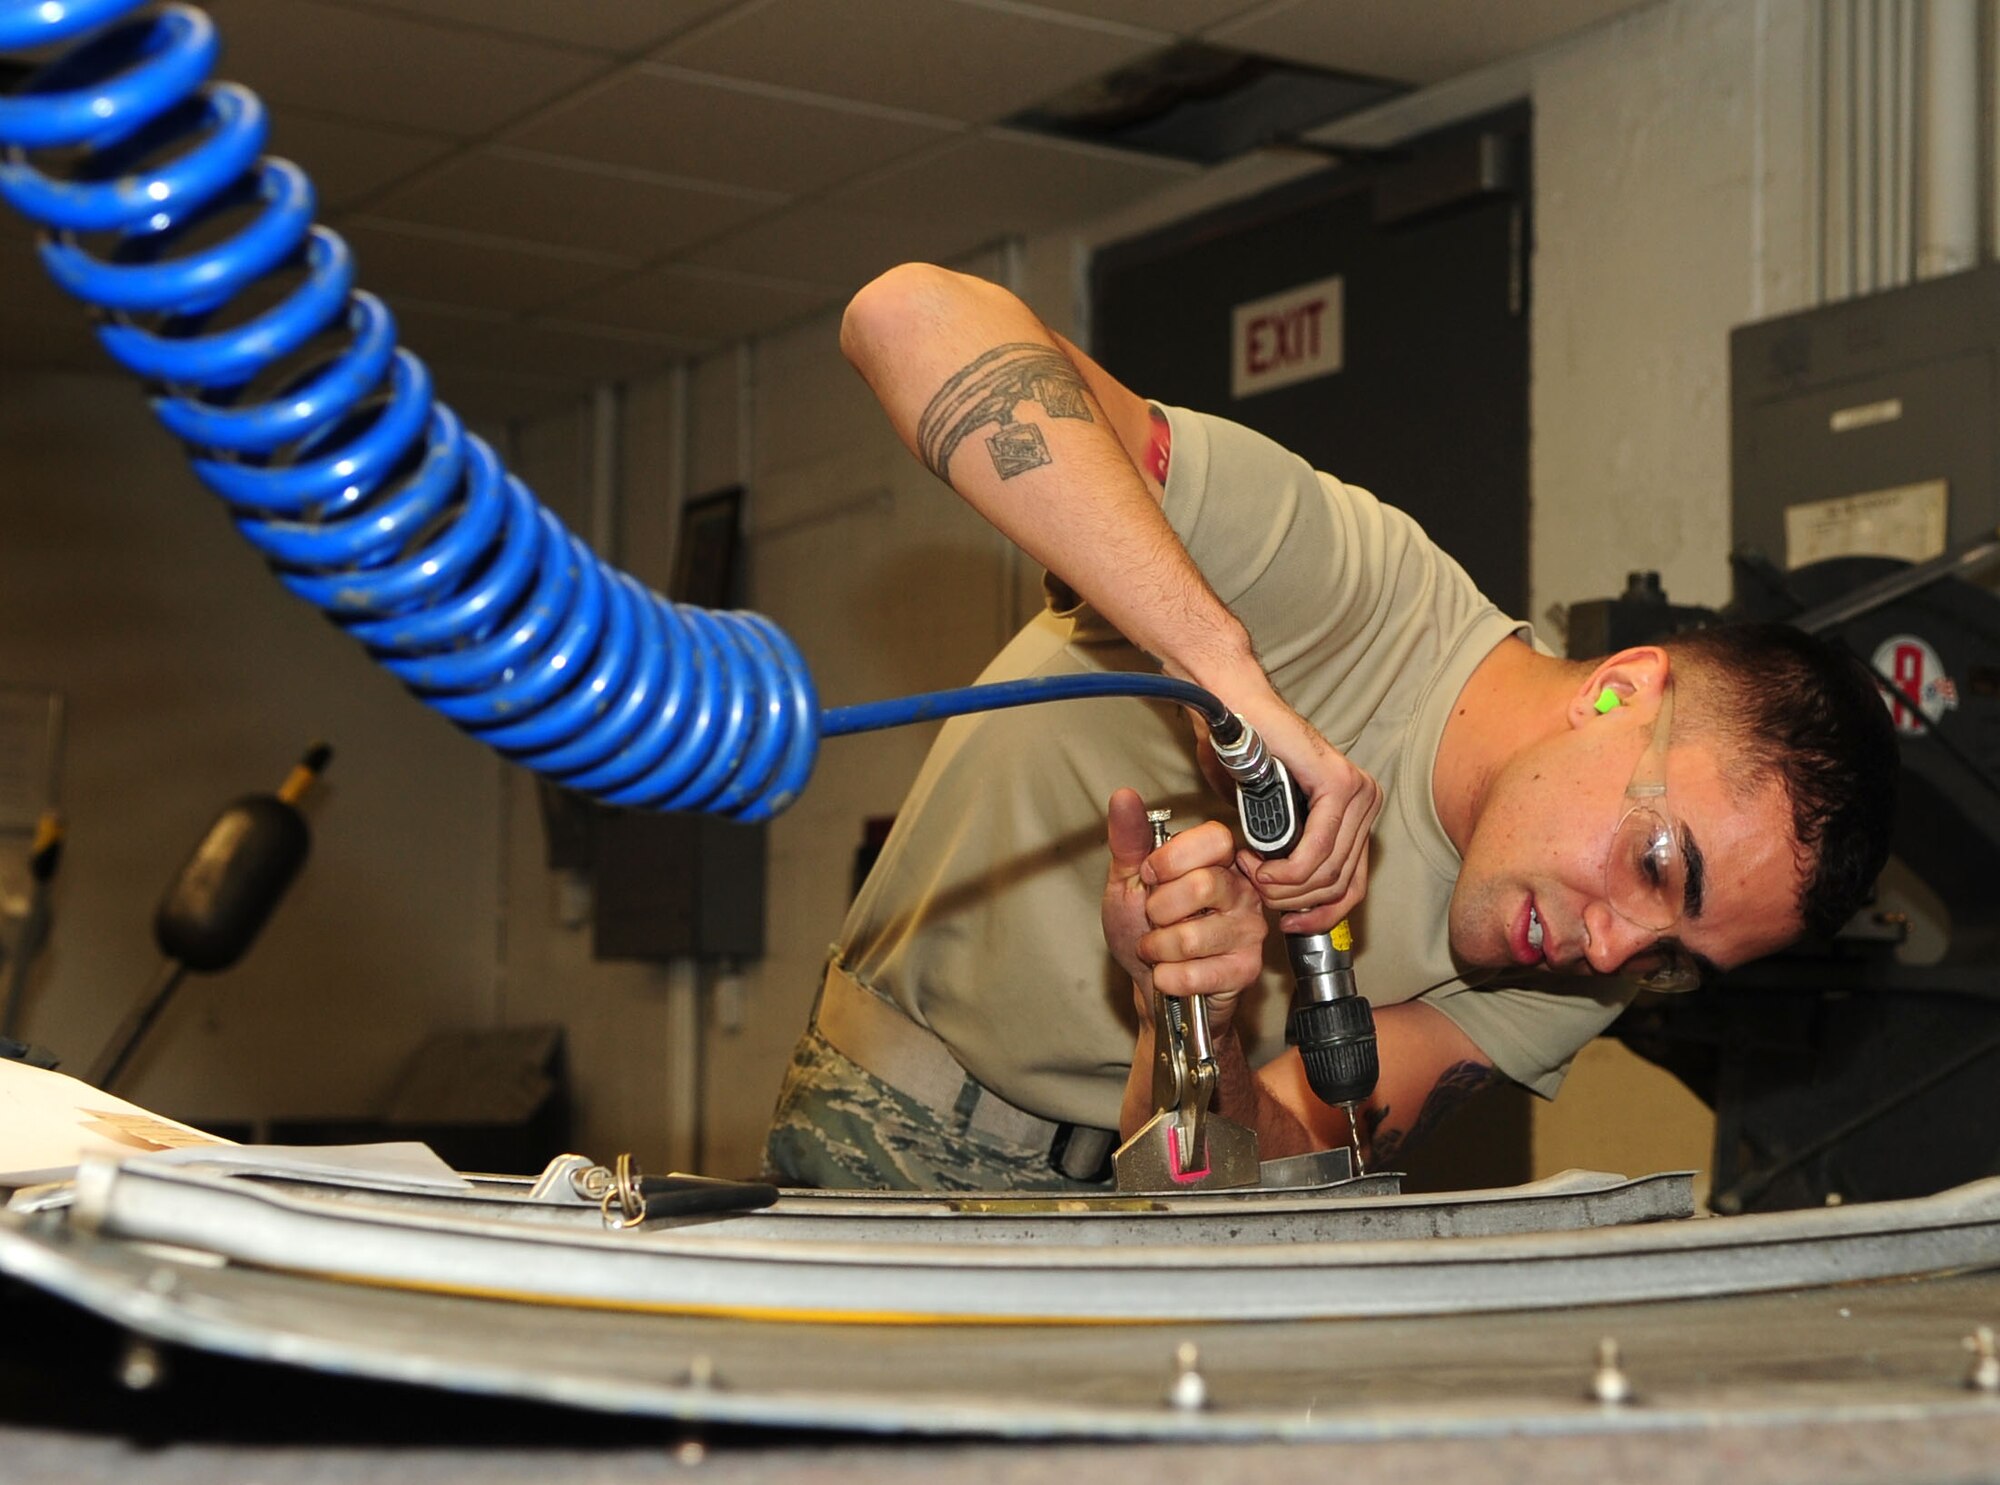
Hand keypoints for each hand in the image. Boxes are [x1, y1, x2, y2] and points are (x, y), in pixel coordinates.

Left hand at [1100, 789, 1267, 1038]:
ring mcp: (1249, 930)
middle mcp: (1242, 891)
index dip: (1172, 859)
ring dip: (1158, 948)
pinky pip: (1197, 973)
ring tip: (1159, 949)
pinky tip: (1169, 974)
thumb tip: (1124, 796)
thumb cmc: (1142, 930)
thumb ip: (1129, 840)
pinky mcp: (1246, 969)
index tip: (1150, 875)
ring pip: (1194, 935)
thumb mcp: (1128, 881)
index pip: (1215, 839)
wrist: (1151, 987)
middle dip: (1159, 909)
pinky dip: (1167, 977)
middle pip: (1203, 885)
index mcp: (1218, 861)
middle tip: (1155, 919)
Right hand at [1202, 695, 1380, 934]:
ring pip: (1329, 872)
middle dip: (1293, 900)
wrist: (1235, 709)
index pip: (1354, 884)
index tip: (1289, 925)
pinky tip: (1260, 865)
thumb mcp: (1275, 823)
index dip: (1321, 915)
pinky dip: (1285, 869)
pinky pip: (1318, 852)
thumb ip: (1293, 856)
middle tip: (1255, 886)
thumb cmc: (1245, 758)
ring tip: (1251, 870)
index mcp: (1357, 811)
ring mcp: (1358, 791)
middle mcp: (1366, 800)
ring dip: (1283, 885)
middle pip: (1341, 883)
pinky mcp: (1340, 785)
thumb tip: (1295, 900)